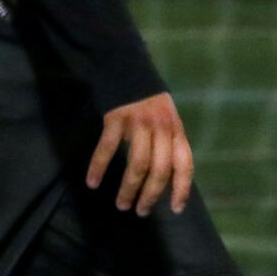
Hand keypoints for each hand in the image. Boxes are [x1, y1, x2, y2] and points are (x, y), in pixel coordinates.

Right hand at [86, 90, 193, 215]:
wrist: (125, 63)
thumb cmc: (146, 96)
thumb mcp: (167, 116)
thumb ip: (169, 140)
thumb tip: (168, 175)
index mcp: (175, 129)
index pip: (184, 164)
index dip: (182, 189)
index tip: (175, 210)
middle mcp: (161, 127)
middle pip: (159, 170)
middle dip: (150, 195)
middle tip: (140, 211)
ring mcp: (139, 123)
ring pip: (137, 164)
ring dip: (129, 189)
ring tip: (122, 204)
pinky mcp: (116, 118)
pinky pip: (108, 149)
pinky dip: (99, 167)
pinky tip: (92, 182)